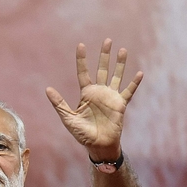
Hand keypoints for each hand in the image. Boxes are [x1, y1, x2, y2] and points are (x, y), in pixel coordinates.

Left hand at [45, 38, 142, 160]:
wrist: (98, 145)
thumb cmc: (82, 134)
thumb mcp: (68, 118)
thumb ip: (59, 103)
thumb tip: (47, 89)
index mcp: (86, 94)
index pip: (83, 72)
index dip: (82, 59)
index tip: (81, 45)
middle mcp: (99, 92)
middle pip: (102, 69)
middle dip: (104, 55)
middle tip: (107, 40)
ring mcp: (110, 97)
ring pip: (116, 76)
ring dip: (120, 64)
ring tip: (122, 50)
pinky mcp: (120, 105)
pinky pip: (129, 91)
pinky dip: (134, 83)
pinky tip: (139, 73)